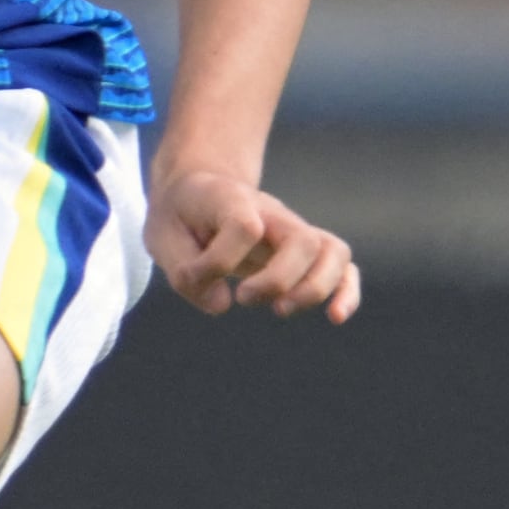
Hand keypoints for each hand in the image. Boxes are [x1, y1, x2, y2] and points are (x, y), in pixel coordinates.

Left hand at [149, 167, 357, 321]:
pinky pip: (343, 267)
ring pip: (333, 252)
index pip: (243, 227)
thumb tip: (224, 304)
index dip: (220, 259)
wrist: (198, 191)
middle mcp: (270, 212)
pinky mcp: (304, 252)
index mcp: (230, 199)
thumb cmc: (180, 216)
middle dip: (278, 281)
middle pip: (302, 240)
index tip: (195, 272)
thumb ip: (185, 272)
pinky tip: (335, 317)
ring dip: (314, 289)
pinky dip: (346, 292)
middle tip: (244, 298)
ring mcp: (292, 230)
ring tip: (281, 310)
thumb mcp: (162, 237)